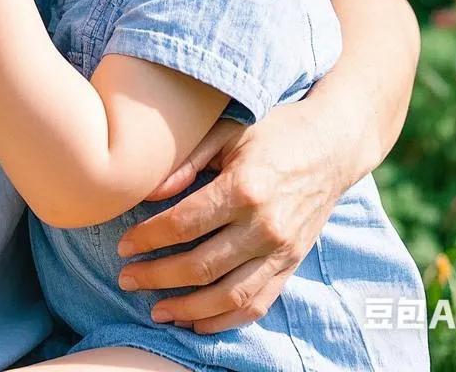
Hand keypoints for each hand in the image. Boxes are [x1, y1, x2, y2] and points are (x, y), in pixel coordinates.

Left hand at [116, 102, 349, 333]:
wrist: (333, 144)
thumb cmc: (272, 132)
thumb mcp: (227, 132)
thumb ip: (187, 161)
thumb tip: (149, 192)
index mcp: (244, 188)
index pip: (184, 224)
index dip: (148, 238)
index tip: (123, 245)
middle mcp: (265, 226)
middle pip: (201, 266)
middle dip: (157, 276)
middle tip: (127, 278)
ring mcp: (282, 250)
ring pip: (228, 296)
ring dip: (187, 309)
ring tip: (156, 309)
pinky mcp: (292, 265)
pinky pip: (257, 305)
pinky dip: (225, 320)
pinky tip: (196, 322)